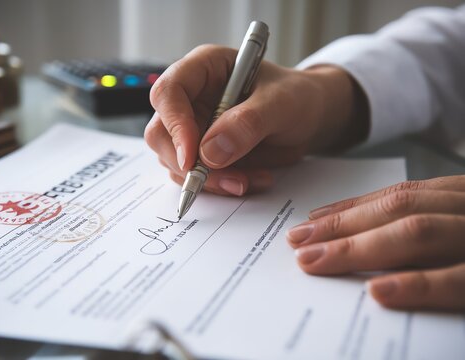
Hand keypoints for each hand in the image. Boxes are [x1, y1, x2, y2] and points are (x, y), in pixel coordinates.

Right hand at [145, 45, 367, 195]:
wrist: (309, 118)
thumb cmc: (296, 97)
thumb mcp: (282, 103)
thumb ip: (247, 123)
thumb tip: (209, 152)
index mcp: (203, 69)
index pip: (168, 93)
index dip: (174, 125)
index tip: (192, 158)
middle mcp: (191, 99)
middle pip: (161, 133)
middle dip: (189, 164)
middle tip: (227, 180)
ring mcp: (193, 128)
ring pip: (176, 162)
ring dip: (209, 180)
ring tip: (249, 180)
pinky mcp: (201, 154)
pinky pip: (196, 178)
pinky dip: (220, 186)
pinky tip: (251, 180)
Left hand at [287, 176, 464, 310]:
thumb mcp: (457, 229)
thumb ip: (425, 230)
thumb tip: (359, 242)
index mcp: (463, 199)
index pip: (400, 196)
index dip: (352, 209)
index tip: (311, 221)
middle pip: (399, 210)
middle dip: (343, 226)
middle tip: (298, 242)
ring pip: (418, 233)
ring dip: (360, 246)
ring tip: (315, 260)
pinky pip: (458, 279)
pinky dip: (417, 284)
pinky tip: (377, 290)